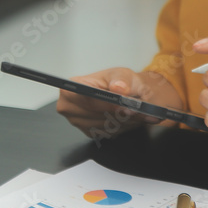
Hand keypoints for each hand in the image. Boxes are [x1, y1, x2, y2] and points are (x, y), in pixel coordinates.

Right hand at [56, 68, 179, 139]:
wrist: (123, 92)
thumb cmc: (118, 81)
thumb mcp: (122, 74)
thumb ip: (121, 80)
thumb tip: (119, 88)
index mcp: (72, 88)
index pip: (88, 101)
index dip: (108, 105)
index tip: (127, 108)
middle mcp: (69, 107)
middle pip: (96, 116)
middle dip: (119, 114)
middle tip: (139, 111)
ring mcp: (77, 122)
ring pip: (105, 126)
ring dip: (123, 122)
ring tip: (138, 113)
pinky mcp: (88, 132)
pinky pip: (108, 133)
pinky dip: (122, 128)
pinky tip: (128, 118)